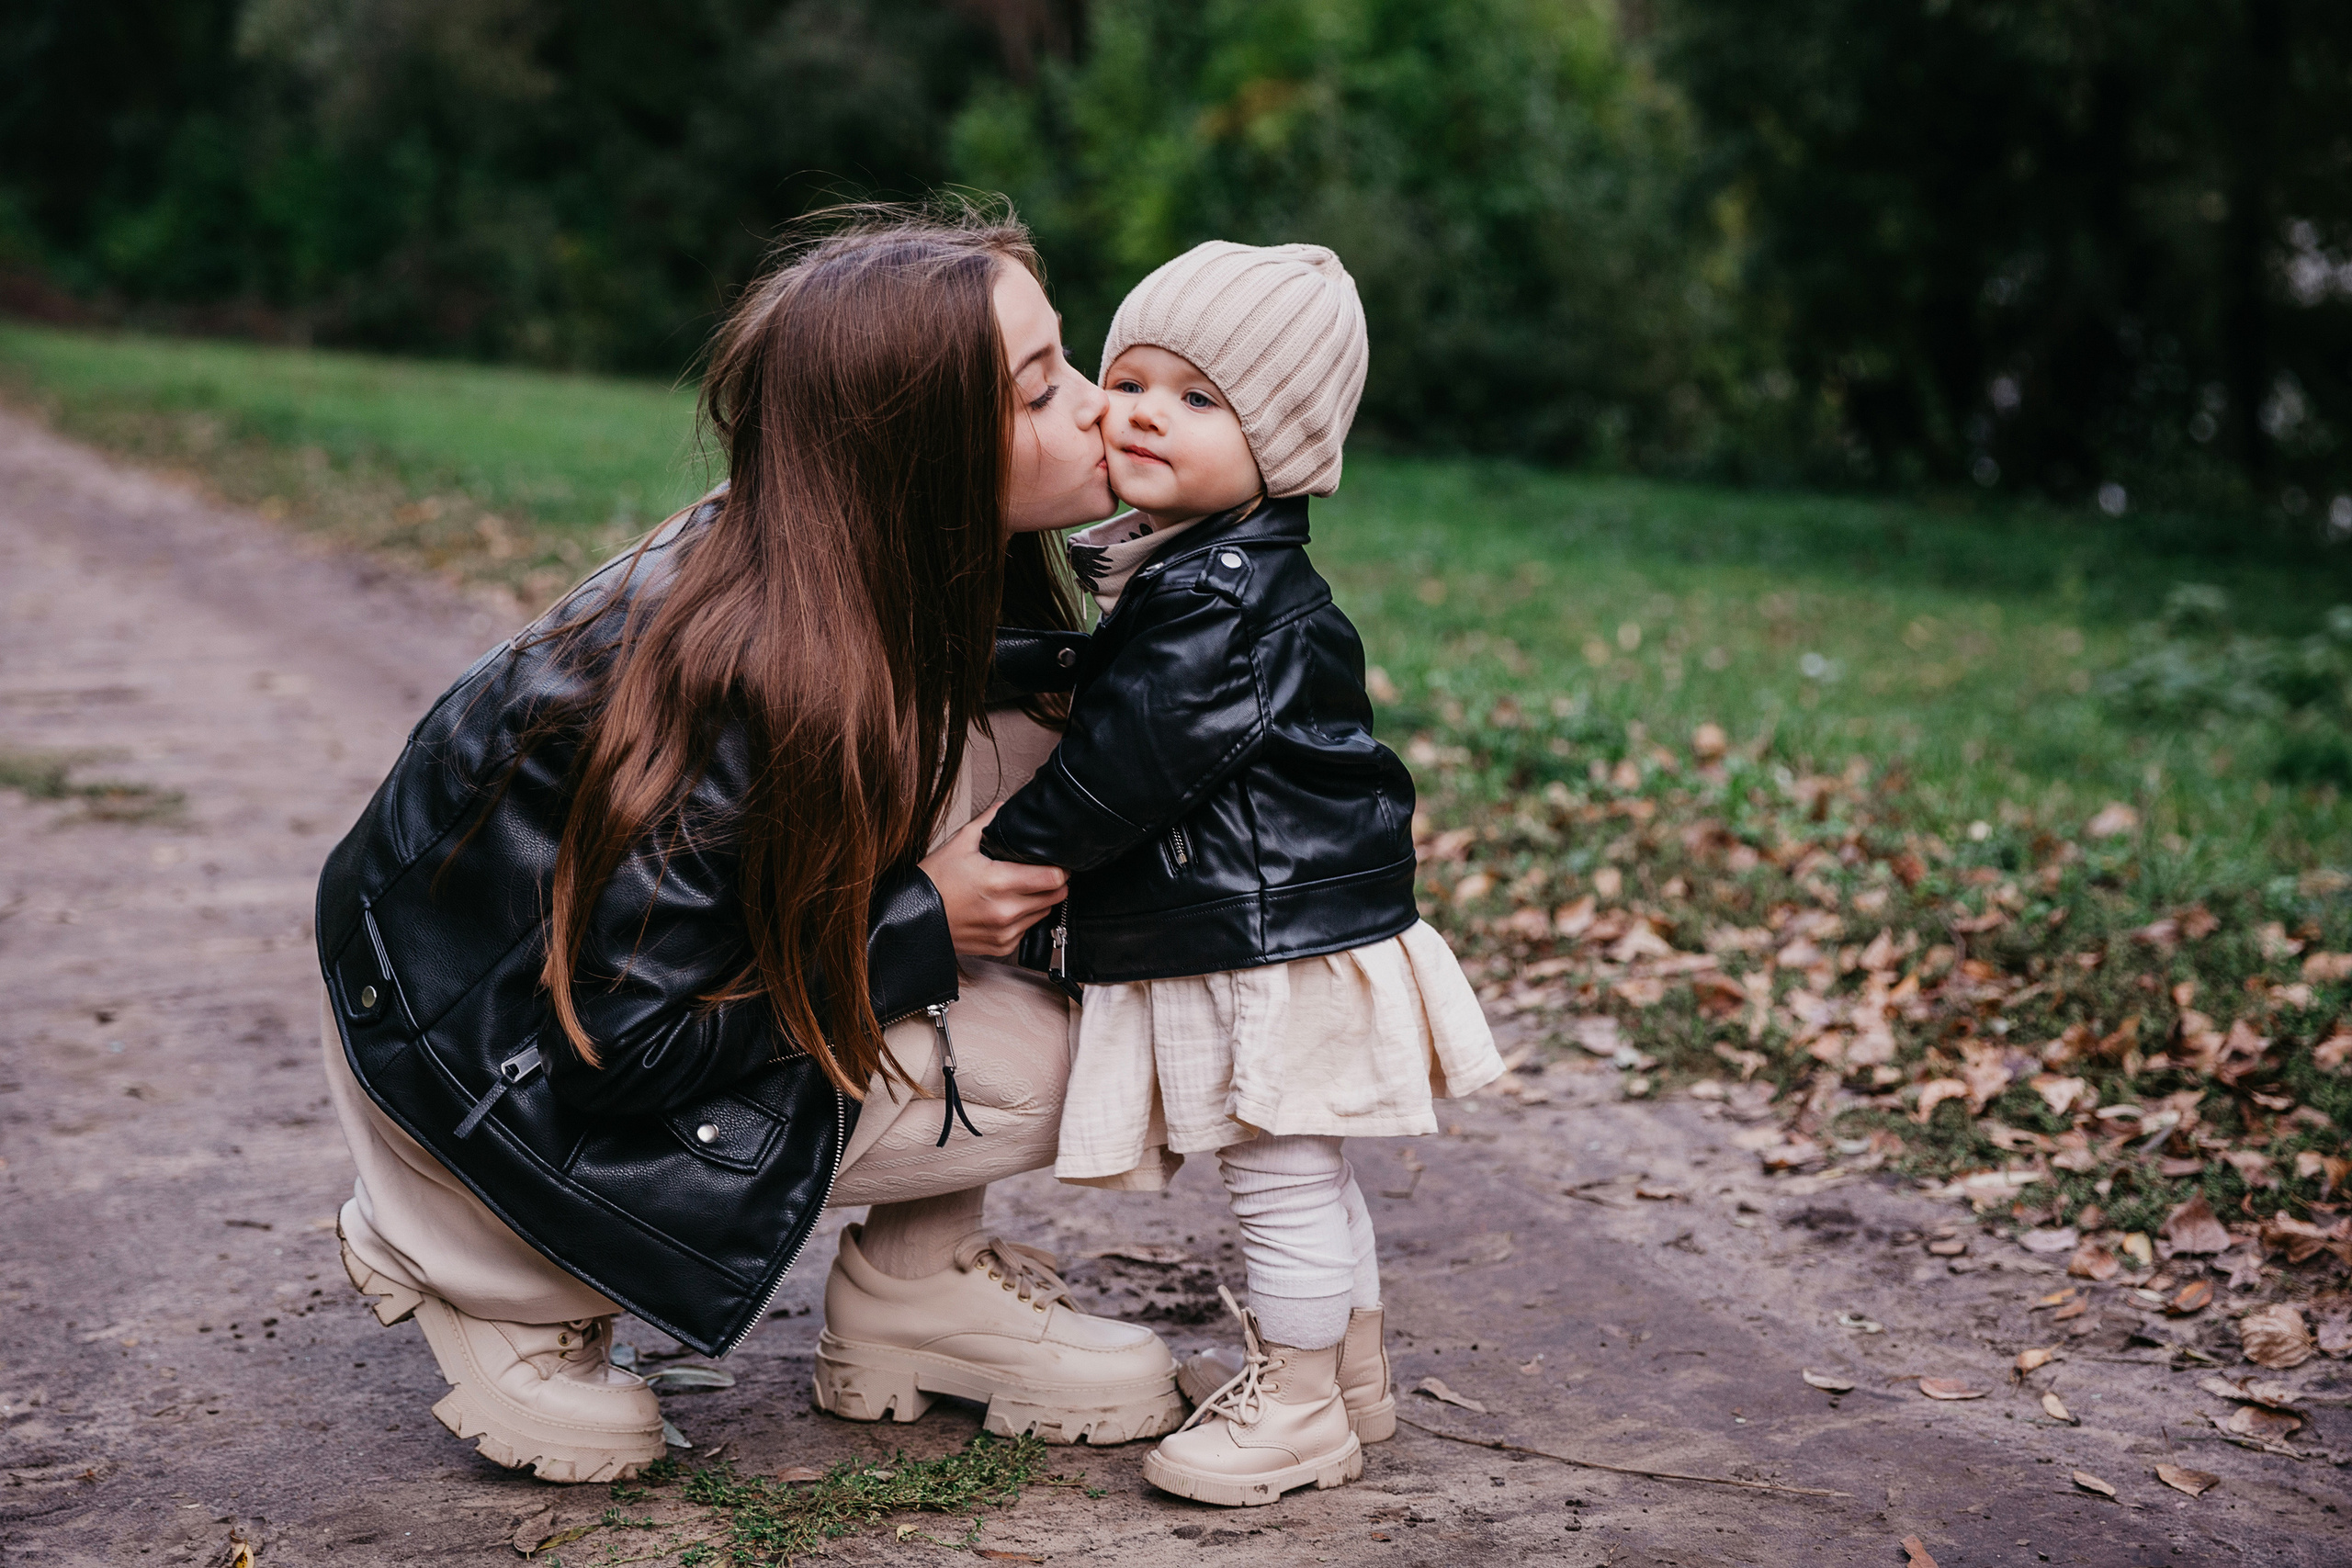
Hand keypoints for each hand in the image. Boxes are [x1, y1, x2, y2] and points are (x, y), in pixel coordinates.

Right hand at [918, 805, 1068, 956]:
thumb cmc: (933, 884)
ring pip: (1044, 913)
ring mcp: (1005, 932)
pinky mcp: (1001, 946)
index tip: (1056, 861)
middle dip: (1053, 882)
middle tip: (1041, 872)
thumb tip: (1005, 807)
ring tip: (1020, 888)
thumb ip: (987, 823)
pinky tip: (1007, 906)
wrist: (911, 920)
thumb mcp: (959, 844)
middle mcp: (1006, 911)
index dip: (1059, 867)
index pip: (1053, 878)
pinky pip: (1027, 929)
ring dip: (1040, 900)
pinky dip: (1024, 918)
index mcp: (999, 882)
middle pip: (1055, 896)